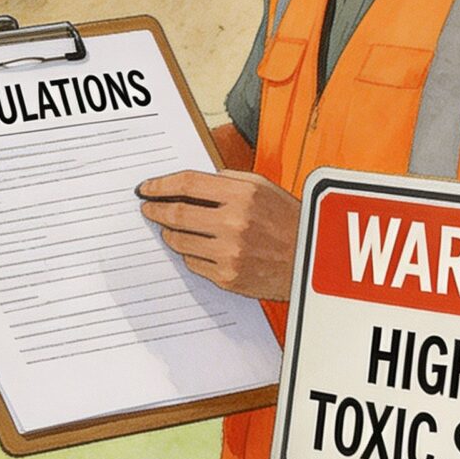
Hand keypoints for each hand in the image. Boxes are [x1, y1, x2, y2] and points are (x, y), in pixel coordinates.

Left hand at [135, 168, 300, 300]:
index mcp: (244, 195)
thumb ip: (227, 180)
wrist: (313, 263)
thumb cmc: (288, 222)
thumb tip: (189, 184)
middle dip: (155, 210)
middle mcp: (235, 224)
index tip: (146, 188)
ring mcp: (230, 253)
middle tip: (148, 208)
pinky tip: (195, 247)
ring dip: (169, 232)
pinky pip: (193, 263)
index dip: (160, 184)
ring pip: (179, 240)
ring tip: (169, 227)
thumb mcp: (264, 188)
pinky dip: (189, 253)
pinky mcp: (228, 277)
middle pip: (176, 213)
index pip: (187, 184)